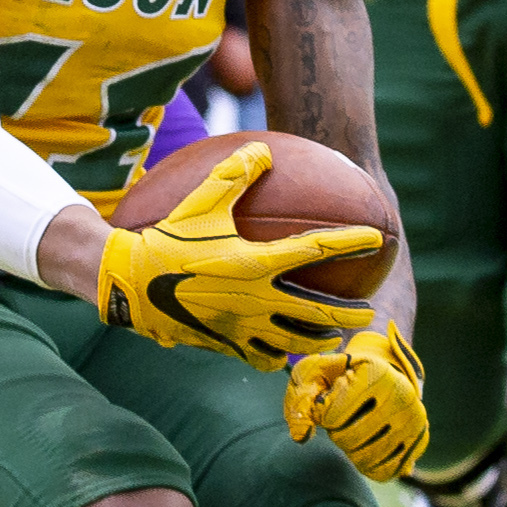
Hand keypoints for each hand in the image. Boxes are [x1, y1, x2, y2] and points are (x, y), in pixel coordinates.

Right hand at [93, 143, 380, 365]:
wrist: (129, 283)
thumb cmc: (167, 237)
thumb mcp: (201, 199)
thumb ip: (235, 173)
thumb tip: (264, 149)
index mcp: (256, 262)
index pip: (315, 249)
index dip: (351, 242)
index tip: (377, 237)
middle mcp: (256, 299)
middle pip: (317, 312)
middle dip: (348, 313)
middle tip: (368, 310)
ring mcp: (242, 327)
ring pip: (294, 342)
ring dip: (317, 340)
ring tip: (332, 337)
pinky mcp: (225, 345)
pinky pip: (260, 357)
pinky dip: (277, 356)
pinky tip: (282, 352)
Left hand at [283, 320, 429, 482]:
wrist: (385, 371)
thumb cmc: (343, 374)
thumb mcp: (316, 374)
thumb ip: (299, 400)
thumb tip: (301, 437)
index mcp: (375, 373)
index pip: (332, 416)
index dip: (323, 415)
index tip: (331, 402)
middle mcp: (401, 395)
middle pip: (349, 439)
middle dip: (337, 434)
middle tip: (342, 421)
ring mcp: (414, 419)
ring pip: (366, 459)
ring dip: (350, 451)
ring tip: (353, 432)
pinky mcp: (419, 440)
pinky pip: (386, 472)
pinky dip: (368, 468)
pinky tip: (363, 452)